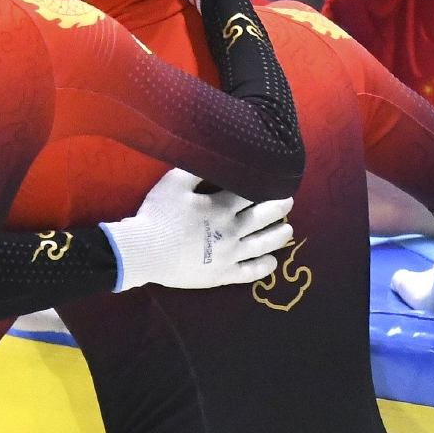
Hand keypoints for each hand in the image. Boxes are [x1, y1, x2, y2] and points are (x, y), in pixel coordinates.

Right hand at [102, 168, 293, 291]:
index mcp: (221, 207)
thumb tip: (213, 157)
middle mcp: (231, 230)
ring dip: (277, 237)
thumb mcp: (174, 183)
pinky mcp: (222, 275)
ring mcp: (229, 255)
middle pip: (262, 218)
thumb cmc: (158, 215)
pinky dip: (263, 267)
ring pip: (261, 245)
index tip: (277, 183)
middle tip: (288, 204)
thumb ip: (196, 171)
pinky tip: (272, 263)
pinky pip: (249, 272)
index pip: (250, 195)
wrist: (144, 252)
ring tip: (288, 231)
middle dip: (278, 209)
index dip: (265, 187)